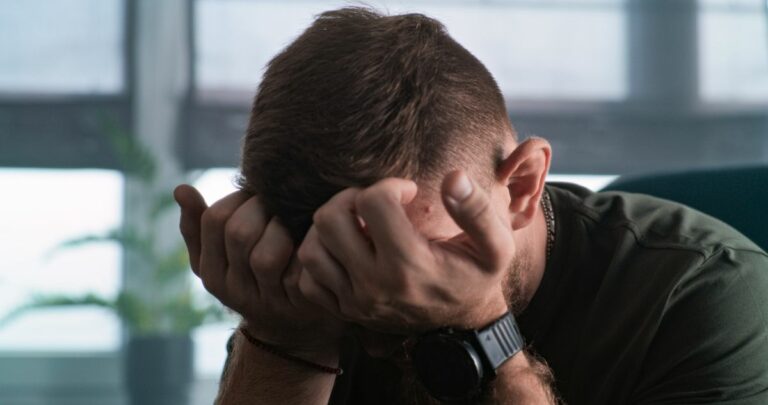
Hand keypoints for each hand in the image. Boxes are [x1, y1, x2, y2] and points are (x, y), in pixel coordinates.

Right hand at [173, 185, 345, 354]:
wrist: (292, 326)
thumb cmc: (254, 276)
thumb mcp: (221, 255)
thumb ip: (199, 224)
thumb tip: (180, 189)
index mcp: (212, 273)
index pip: (215, 220)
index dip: (239, 198)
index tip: (255, 194)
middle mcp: (234, 290)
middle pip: (239, 234)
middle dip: (262, 207)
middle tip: (277, 200)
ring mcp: (266, 301)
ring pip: (265, 257)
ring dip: (282, 228)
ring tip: (291, 218)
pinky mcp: (298, 304)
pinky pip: (297, 271)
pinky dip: (304, 248)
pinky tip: (309, 235)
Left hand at [297, 171, 512, 333]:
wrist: (464, 326)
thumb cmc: (477, 277)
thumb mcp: (496, 246)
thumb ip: (477, 211)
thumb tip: (453, 177)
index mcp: (410, 264)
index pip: (372, 202)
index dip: (389, 185)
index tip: (407, 192)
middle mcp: (375, 285)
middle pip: (329, 220)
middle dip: (350, 199)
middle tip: (374, 203)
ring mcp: (355, 302)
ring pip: (311, 248)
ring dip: (330, 227)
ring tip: (358, 225)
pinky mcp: (345, 312)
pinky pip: (307, 280)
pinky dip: (320, 258)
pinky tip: (346, 249)